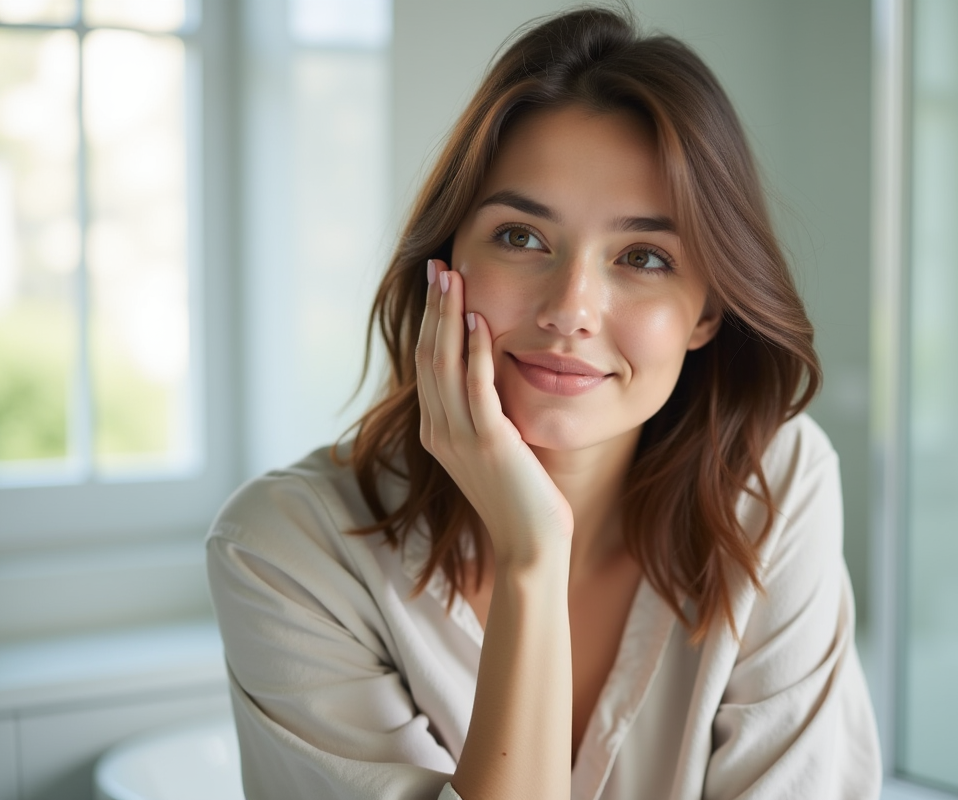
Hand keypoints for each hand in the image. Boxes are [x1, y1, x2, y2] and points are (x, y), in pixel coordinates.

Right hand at [415, 259, 573, 566]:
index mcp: (438, 432)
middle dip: (433, 308)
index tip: (438, 283)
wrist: (530, 546)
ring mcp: (460, 438)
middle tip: (439, 265)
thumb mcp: (496, 448)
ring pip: (444, 365)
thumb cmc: (522, 499)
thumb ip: (487, 414)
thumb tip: (492, 374)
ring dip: (448, 317)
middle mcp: (440, 432)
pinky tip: (479, 320)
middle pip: (428, 356)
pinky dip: (475, 351)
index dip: (430, 321)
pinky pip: (476, 388)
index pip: (427, 365)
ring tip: (454, 277)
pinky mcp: (489, 443)